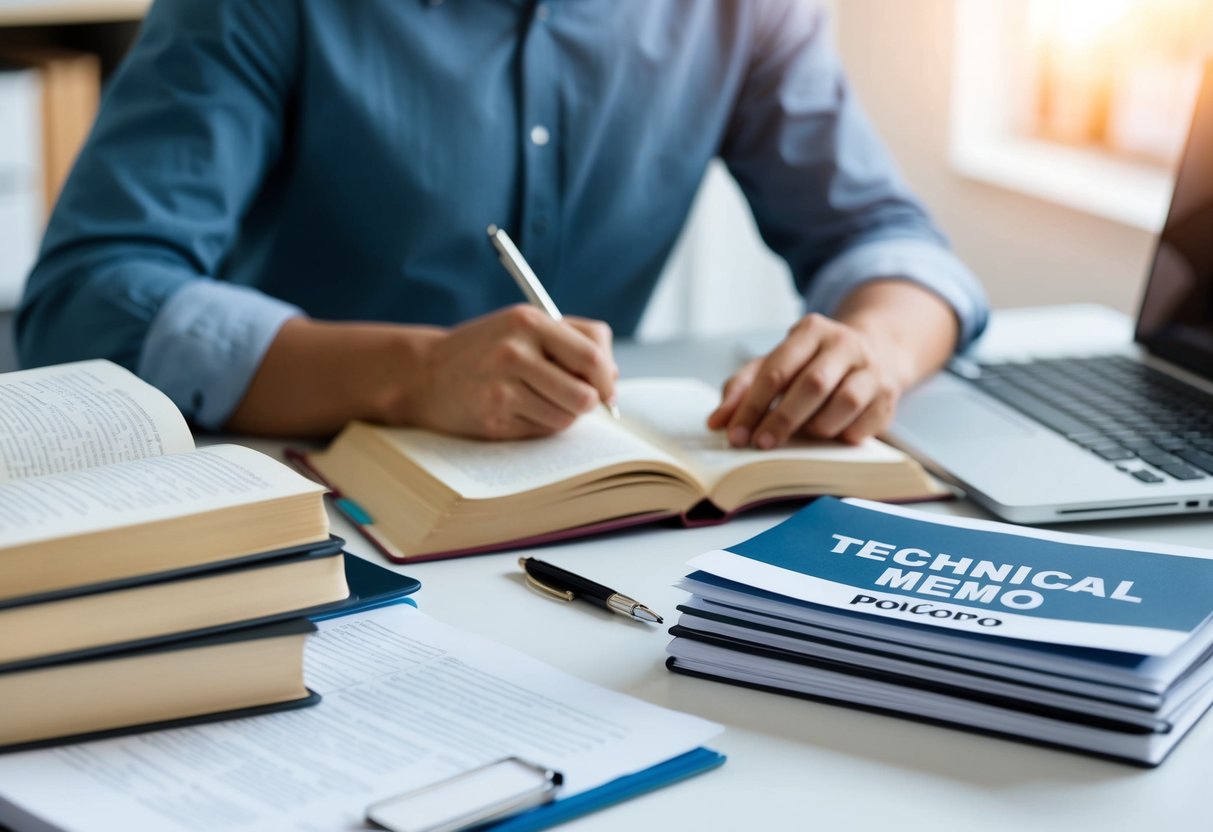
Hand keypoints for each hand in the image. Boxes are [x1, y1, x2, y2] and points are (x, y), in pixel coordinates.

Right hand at [405, 305, 616, 439]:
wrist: (423, 373)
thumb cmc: (486, 349)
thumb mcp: (524, 326)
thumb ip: (573, 340)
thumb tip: (612, 378)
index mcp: (528, 321)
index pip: (592, 355)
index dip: (606, 378)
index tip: (605, 388)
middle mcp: (514, 352)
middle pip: (584, 395)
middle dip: (587, 402)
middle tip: (577, 400)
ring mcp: (501, 388)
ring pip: (565, 418)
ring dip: (562, 415)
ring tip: (539, 401)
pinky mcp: (493, 419)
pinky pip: (540, 432)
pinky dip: (538, 426)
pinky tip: (517, 411)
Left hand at [707, 313, 908, 447]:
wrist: (873, 355)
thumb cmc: (811, 364)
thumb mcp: (775, 365)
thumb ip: (742, 389)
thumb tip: (717, 422)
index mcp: (811, 330)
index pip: (776, 370)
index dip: (752, 406)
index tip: (736, 434)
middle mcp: (845, 344)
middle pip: (812, 385)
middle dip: (782, 420)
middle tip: (761, 444)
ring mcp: (871, 369)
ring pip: (844, 404)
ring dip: (816, 427)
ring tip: (802, 433)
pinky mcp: (889, 397)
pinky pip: (863, 425)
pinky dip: (841, 435)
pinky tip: (830, 434)